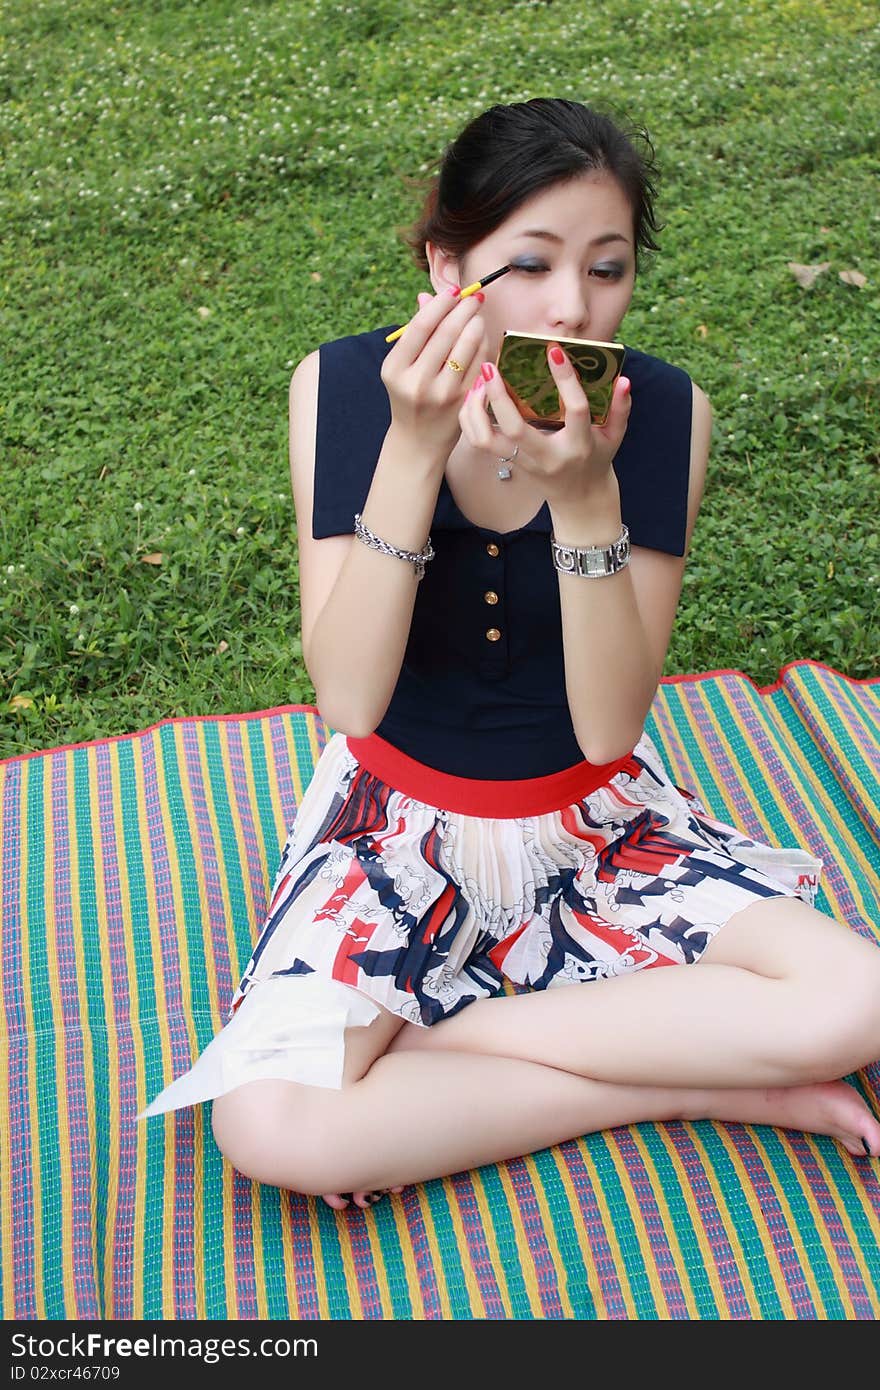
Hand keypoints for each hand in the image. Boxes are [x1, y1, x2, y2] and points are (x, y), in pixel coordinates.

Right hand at [380, 288, 488, 458]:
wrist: (417, 441)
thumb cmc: (409, 394)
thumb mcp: (402, 366)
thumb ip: (416, 332)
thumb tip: (428, 295)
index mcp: (395, 369)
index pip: (421, 326)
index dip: (441, 304)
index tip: (453, 291)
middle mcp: (417, 382)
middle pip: (446, 333)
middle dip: (464, 309)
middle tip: (474, 296)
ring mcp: (442, 394)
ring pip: (466, 347)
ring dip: (476, 324)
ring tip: (477, 314)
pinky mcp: (463, 402)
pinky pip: (478, 364)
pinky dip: (482, 345)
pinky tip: (481, 336)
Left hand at [459, 343, 631, 505]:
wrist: (579, 498)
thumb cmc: (597, 459)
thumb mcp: (615, 437)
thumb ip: (621, 408)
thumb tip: (623, 380)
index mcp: (578, 445)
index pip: (575, 411)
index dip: (565, 380)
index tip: (554, 350)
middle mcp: (548, 456)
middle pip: (515, 429)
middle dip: (498, 397)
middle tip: (491, 367)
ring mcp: (524, 462)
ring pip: (487, 440)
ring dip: (476, 410)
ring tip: (479, 381)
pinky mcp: (509, 462)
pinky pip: (479, 443)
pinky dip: (471, 419)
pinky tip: (474, 396)